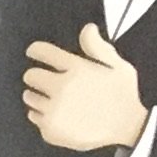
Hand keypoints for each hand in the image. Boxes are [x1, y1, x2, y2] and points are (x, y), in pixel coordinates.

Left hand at [20, 27, 145, 155]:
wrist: (128, 129)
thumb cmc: (123, 95)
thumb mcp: (118, 66)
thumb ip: (98, 47)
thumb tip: (87, 28)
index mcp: (77, 69)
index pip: (41, 51)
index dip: (36, 50)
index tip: (35, 53)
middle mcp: (62, 87)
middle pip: (30, 75)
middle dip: (38, 77)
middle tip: (51, 82)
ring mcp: (55, 110)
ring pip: (29, 97)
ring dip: (38, 96)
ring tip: (57, 100)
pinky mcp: (51, 129)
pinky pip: (33, 117)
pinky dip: (43, 116)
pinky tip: (60, 116)